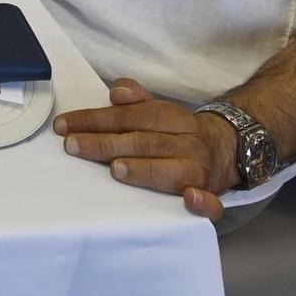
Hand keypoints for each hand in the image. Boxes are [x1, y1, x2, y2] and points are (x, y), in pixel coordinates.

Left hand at [52, 78, 237, 219]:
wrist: (230, 148)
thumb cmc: (179, 133)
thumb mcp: (160, 111)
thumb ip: (136, 101)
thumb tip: (115, 92)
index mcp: (172, 118)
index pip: (130, 117)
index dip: (96, 120)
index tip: (65, 126)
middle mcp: (186, 142)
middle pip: (143, 142)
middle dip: (106, 144)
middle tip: (73, 146)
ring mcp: (199, 171)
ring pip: (171, 170)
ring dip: (144, 169)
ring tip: (116, 169)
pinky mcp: (211, 196)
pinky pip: (212, 203)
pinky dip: (202, 203)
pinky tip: (189, 198)